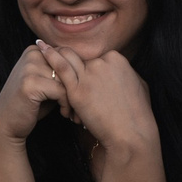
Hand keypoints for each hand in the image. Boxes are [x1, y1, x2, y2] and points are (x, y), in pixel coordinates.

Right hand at [0, 43, 73, 144]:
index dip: (76, 77)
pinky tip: (63, 114)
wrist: (6, 123)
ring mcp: (30, 68)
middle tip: (79, 106)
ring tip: (72, 112)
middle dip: (77, 87)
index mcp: (35, 50)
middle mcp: (32, 55)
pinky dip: (66, 104)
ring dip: (74, 98)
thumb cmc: (30, 104)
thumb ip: (60, 72)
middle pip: (68, 67)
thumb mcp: (45, 83)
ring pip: (67, 79)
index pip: (67, 57)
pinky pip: (61, 91)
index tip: (79, 95)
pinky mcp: (30, 83)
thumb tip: (86, 65)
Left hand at [37, 42, 158, 155]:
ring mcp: (89, 75)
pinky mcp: (77, 90)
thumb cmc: (138, 115)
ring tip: (42, 47)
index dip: (88, 67)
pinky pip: (60, 68)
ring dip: (56, 53)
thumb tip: (122, 72)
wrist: (131, 134)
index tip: (84, 75)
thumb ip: (128, 74)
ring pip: (68, 57)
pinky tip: (41, 48)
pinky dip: (50, 56)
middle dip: (73, 63)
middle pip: (81, 58)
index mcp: (117, 59)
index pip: (95, 57)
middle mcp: (102, 63)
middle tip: (58, 60)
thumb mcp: (140, 85)